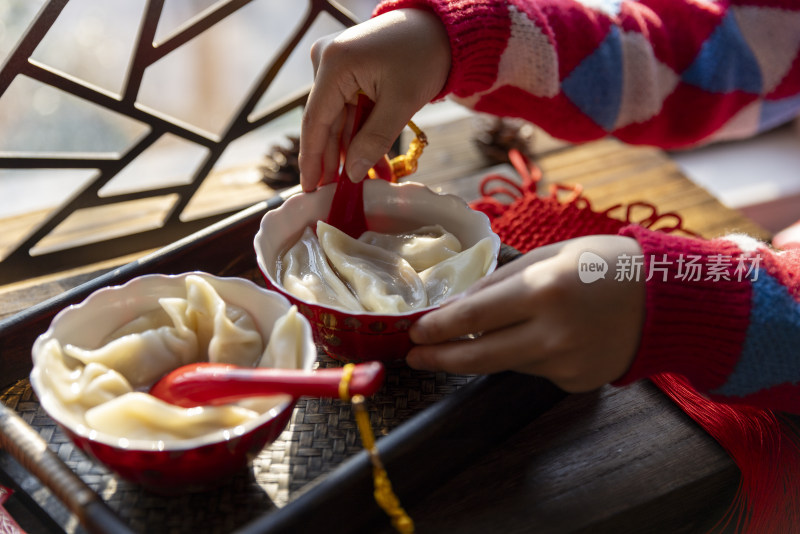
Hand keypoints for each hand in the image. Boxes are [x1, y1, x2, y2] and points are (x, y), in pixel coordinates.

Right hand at [299, 8, 450, 190]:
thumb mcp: (401, 103)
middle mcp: (326, 62)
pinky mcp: (348, 72)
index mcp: (334, 65)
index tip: (308, 190)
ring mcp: (336, 66)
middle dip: (338, 160)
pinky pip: (349, 110)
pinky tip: (374, 161)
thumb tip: (352, 175)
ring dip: (354, 150)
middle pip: (326, 123)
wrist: (441, 29)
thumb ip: (374, 140)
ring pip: (339, 120)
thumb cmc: (424, 56)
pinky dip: (362, 134)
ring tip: (368, 182)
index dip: (312, 159)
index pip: (315, 121)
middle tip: (340, 195)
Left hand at [407, 236, 645, 392]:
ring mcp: (567, 364)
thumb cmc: (607, 263)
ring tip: (491, 329)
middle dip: (441, 357)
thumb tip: (459, 303)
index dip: (439, 327)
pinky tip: (548, 335)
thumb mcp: (551, 255)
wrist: (669, 298)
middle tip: (415, 356)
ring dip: (489, 349)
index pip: (474, 316)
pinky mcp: (577, 382)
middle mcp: (554, 334)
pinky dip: (528, 354)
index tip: (415, 331)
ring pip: (507, 362)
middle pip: (480, 356)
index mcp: (545, 291)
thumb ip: (503, 280)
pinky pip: (535, 370)